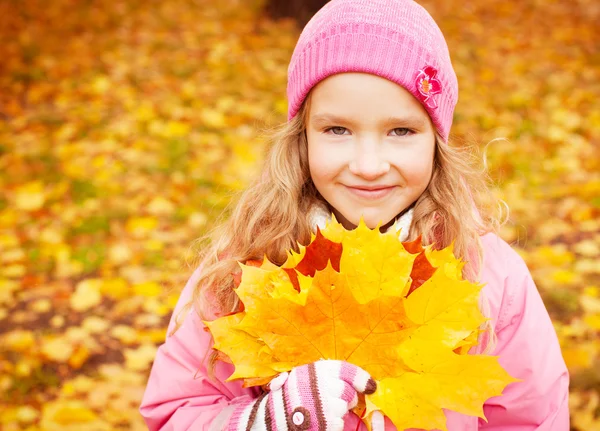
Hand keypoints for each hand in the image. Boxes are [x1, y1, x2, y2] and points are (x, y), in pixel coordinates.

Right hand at [228, 360, 376, 430]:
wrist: (270, 417)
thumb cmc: (288, 395)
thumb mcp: (301, 376)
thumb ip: (324, 375)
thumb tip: (365, 382)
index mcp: (317, 370)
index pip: (347, 369)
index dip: (362, 378)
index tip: (371, 385)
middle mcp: (323, 384)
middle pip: (349, 392)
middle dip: (347, 398)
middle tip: (335, 400)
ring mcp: (325, 404)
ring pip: (345, 408)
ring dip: (338, 411)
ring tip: (321, 410)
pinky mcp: (326, 422)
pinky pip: (339, 423)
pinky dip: (333, 424)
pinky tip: (319, 420)